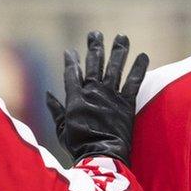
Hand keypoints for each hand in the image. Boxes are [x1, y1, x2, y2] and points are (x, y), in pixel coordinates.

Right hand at [46, 31, 148, 164]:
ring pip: (115, 68)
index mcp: (75, 98)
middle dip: (95, 47)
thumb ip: (55, 110)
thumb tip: (47, 95)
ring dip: (118, 51)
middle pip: (94, 64)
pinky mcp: (126, 103)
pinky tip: (143, 56)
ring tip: (122, 37)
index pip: (72, 73)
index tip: (71, 51)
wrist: (102, 156)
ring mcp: (110, 96)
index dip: (71, 61)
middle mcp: (93, 92)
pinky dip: (139, 68)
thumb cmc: (79, 146)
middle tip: (95, 34)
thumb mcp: (61, 129)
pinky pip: (134, 82)